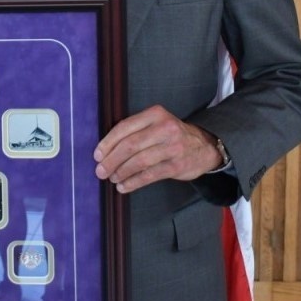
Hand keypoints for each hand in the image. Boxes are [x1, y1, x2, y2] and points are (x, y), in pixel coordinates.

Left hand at [93, 105, 222, 193]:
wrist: (203, 146)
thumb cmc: (171, 135)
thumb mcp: (156, 123)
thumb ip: (135, 130)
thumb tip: (105, 149)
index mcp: (155, 114)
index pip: (125, 127)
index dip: (108, 142)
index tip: (97, 155)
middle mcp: (165, 128)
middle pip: (130, 145)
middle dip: (111, 160)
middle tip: (100, 170)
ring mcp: (172, 147)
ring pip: (139, 161)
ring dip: (121, 172)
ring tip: (111, 178)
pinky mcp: (176, 165)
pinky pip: (149, 176)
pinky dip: (133, 182)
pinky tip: (123, 186)